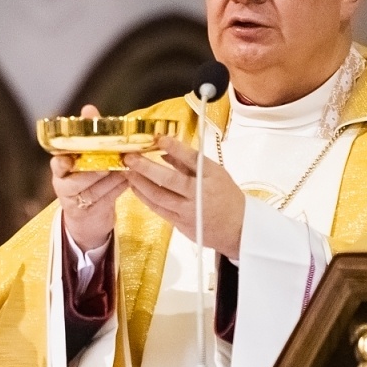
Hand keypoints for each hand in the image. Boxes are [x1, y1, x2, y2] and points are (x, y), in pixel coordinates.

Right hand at [52, 105, 128, 251]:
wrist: (89, 215)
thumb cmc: (88, 177)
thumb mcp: (86, 156)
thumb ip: (88, 133)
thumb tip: (88, 108)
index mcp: (60, 168)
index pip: (57, 164)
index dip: (63, 162)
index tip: (71, 160)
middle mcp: (62, 185)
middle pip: (74, 181)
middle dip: (93, 173)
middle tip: (108, 166)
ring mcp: (75, 202)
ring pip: (92, 191)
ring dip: (110, 180)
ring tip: (124, 170)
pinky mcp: (89, 213)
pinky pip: (105, 200)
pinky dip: (118, 189)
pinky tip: (128, 180)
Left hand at [124, 134, 245, 258]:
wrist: (239, 229)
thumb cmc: (226, 196)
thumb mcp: (214, 174)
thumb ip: (189, 163)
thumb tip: (164, 150)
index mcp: (212, 177)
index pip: (192, 158)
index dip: (174, 147)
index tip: (158, 137)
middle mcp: (199, 194)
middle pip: (169, 179)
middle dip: (145, 167)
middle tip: (129, 157)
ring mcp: (188, 211)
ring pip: (158, 196)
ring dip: (139, 182)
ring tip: (127, 171)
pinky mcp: (180, 224)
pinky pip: (158, 209)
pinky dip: (144, 197)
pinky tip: (135, 187)